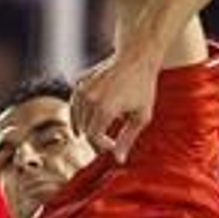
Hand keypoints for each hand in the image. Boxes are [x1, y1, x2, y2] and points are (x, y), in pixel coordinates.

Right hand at [71, 46, 159, 160]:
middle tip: (110, 139)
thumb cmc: (143, 88)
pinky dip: (81, 110)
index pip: (93, 137)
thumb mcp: (141, 116)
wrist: (136, 57)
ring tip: (103, 126)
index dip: (101, 146)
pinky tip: (94, 112)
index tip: (111, 147)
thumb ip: (128, 139)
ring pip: (76, 117)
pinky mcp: (79, 80)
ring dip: (87, 125)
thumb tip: (118, 160)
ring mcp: (81, 88)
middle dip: (95, 137)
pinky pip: (75, 102)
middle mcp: (89, 98)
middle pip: (84, 129)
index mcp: (104, 108)